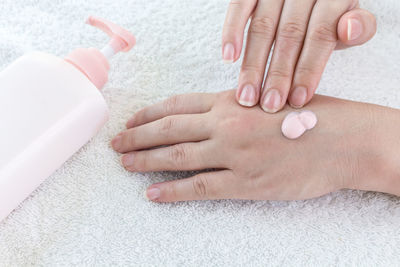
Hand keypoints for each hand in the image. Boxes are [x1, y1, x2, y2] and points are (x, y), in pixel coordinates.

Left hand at [111, 90, 399, 201]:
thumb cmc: (311, 115)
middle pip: (168, 129)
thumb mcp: (268, 98)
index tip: (133, 119)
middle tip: (116, 143)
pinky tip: (153, 194)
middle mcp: (225, 125)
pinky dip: (172, 192)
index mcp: (231, 101)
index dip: (150, 113)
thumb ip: (236, 105)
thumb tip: (208, 115)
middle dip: (137, 136)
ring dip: (145, 160)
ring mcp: (232, 155)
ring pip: (176, 157)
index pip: (177, 104)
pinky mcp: (244, 184)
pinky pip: (198, 188)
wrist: (344, 141)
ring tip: (125, 164)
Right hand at [222, 0, 376, 111]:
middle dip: (278, 74)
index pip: (321, 34)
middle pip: (290, 34)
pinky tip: (229, 58)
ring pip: (262, 27)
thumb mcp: (350, 16)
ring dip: (253, 64)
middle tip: (270, 105)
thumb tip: (349, 31)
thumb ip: (358, 26)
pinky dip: (231, 32)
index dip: (309, 68)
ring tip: (247, 96)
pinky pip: (239, 6)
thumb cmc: (330, 9)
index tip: (298, 99)